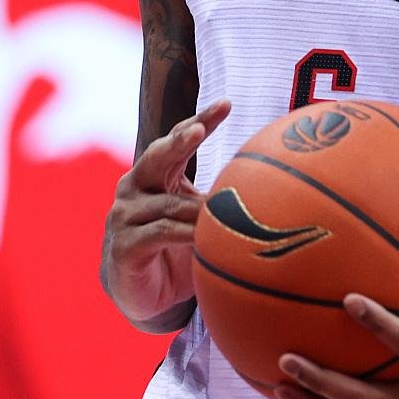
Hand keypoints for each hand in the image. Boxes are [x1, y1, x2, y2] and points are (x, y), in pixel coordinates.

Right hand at [101, 101, 231, 326]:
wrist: (145, 295)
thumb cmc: (177, 249)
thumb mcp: (197, 219)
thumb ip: (218, 198)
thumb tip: (273, 180)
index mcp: (154, 174)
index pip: (177, 140)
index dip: (200, 121)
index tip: (226, 103)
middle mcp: (134, 188)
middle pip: (158, 156)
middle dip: (180, 140)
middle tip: (199, 130)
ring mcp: (125, 215)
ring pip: (168, 203)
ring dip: (198, 208)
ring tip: (225, 209)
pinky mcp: (125, 244)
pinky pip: (160, 233)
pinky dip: (186, 234)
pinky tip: (205, 237)